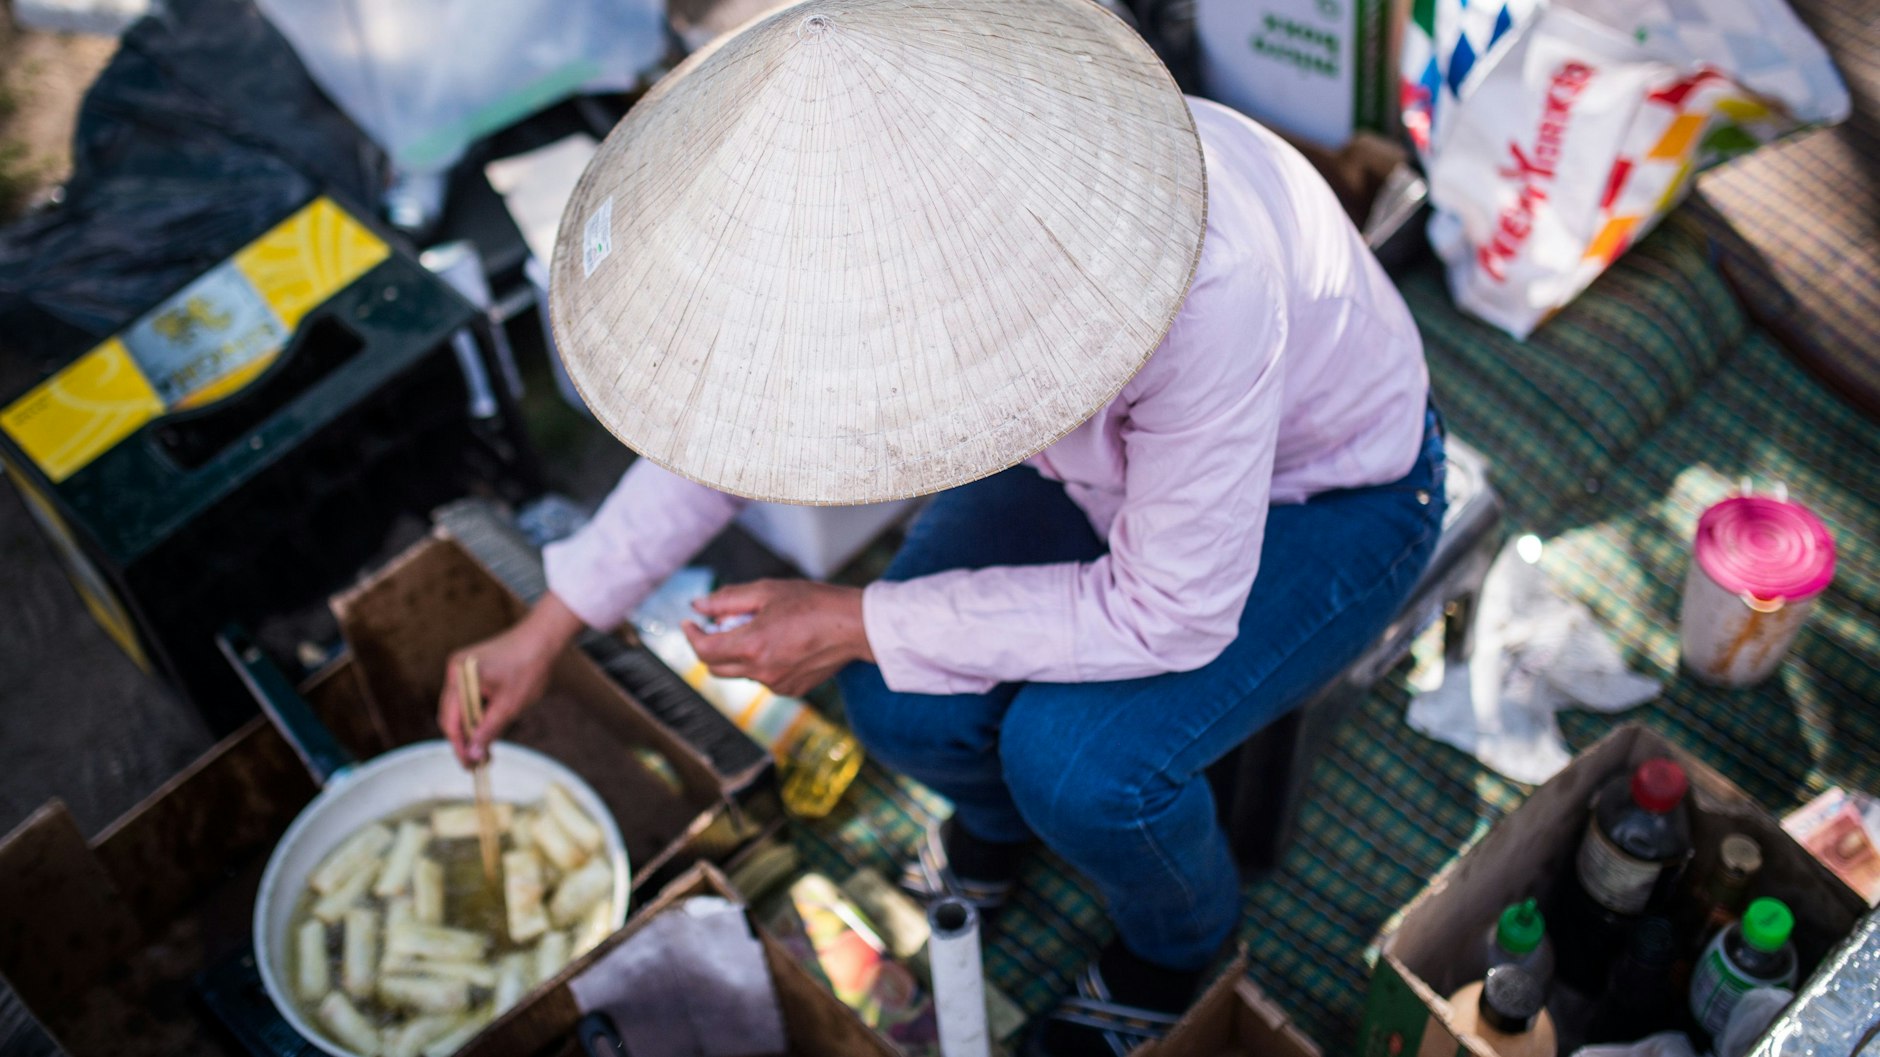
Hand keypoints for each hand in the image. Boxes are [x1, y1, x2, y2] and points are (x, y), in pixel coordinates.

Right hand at [438, 593, 584, 767]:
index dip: (459, 746)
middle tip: (478, 763)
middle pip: (453, 714)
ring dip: (473, 727)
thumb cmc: (529, 668)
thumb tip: (473, 756)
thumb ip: (488, 731)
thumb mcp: (509, 706)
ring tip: (486, 751)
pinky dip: (479, 713)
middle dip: (465, 739)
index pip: (451, 720)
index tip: (469, 766)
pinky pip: (471, 696)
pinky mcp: (475, 668)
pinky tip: (489, 728)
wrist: (545, 637)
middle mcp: (455, 670)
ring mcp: (464, 667)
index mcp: (459, 676)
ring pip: (463, 706)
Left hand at [681, 579, 872, 697]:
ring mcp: (776, 685)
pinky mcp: (791, 690)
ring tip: (761, 628)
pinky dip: (760, 662)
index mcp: (752, 645)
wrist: (855, 627)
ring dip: (738, 653)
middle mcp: (761, 671)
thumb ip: (727, 599)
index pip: (704, 649)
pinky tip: (781, 643)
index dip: (691, 635)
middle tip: (721, 624)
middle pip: (715, 667)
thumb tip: (697, 606)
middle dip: (710, 646)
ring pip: (740, 673)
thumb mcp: (767, 591)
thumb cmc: (813, 602)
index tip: (690, 622)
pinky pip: (762, 678)